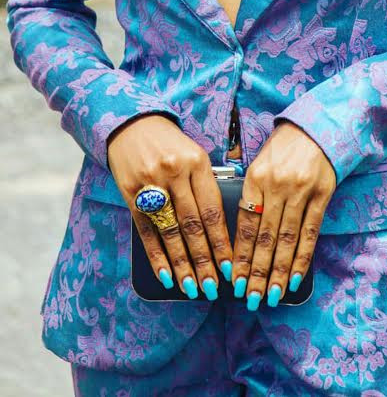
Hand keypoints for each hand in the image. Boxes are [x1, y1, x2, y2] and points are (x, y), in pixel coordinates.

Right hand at [107, 113, 232, 299]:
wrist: (133, 124)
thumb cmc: (172, 143)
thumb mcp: (196, 154)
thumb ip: (208, 185)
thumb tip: (220, 228)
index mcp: (197, 163)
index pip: (213, 210)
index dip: (221, 242)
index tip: (230, 267)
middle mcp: (175, 174)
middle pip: (192, 225)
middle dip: (204, 260)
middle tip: (212, 287)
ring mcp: (150, 184)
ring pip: (170, 231)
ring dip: (181, 264)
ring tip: (191, 287)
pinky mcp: (130, 193)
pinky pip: (145, 230)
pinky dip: (156, 255)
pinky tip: (166, 274)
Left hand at [231, 120, 335, 309]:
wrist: (315, 129)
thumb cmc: (282, 149)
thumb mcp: (257, 164)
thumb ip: (249, 195)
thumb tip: (242, 236)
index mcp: (255, 178)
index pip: (245, 225)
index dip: (241, 255)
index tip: (235, 279)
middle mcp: (277, 187)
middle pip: (265, 238)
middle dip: (258, 271)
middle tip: (251, 297)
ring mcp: (301, 193)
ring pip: (288, 240)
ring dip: (279, 271)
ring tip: (272, 295)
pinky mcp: (322, 197)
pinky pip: (311, 232)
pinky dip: (303, 257)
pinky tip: (296, 277)